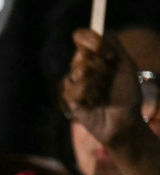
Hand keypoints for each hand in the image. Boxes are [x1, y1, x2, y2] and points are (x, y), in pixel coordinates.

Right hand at [62, 29, 143, 145]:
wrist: (122, 120)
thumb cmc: (127, 95)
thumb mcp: (126, 66)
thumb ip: (115, 46)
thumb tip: (101, 31)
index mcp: (98, 57)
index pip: (84, 39)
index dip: (89, 39)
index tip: (101, 47)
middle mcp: (85, 67)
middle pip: (80, 55)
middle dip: (98, 65)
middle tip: (108, 75)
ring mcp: (76, 83)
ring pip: (76, 71)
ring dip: (94, 81)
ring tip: (102, 92)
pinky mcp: (70, 99)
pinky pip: (71, 88)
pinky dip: (85, 94)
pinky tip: (93, 102)